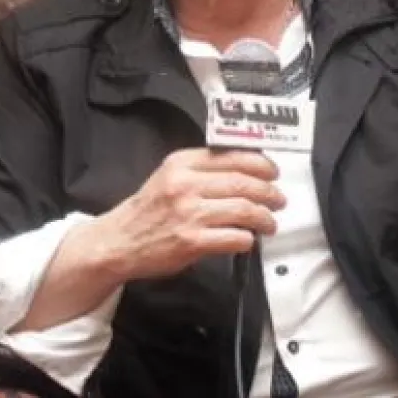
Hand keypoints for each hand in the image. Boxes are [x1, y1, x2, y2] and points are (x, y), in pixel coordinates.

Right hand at [98, 148, 285, 280]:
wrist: (118, 241)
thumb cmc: (148, 211)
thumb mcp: (169, 177)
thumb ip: (202, 169)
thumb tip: (245, 169)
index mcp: (181, 163)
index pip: (232, 156)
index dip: (261, 164)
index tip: (273, 172)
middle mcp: (185, 184)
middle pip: (243, 182)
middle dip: (269, 192)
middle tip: (278, 200)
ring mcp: (189, 213)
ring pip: (243, 209)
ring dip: (264, 217)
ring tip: (269, 222)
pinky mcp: (191, 241)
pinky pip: (234, 237)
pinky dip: (247, 239)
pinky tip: (248, 239)